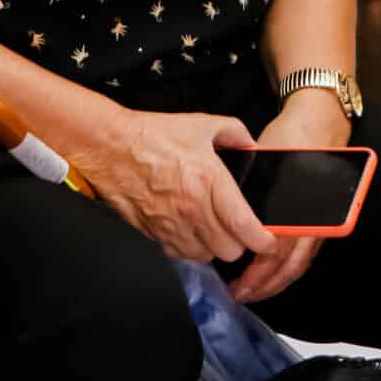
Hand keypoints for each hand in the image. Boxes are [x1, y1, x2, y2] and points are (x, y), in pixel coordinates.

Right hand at [71, 109, 275, 264]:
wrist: (110, 147)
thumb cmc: (154, 135)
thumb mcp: (202, 123)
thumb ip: (236, 133)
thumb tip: (251, 147)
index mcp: (209, 181)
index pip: (243, 226)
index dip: (263, 241)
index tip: (270, 241)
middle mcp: (191, 210)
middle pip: (229, 250)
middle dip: (240, 243)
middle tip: (240, 229)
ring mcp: (171, 226)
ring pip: (206, 256)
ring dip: (215, 247)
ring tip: (215, 229)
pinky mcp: (153, 234)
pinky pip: (180, 254)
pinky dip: (190, 247)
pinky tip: (191, 229)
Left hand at [227, 90, 351, 303]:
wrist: (317, 124)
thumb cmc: (290, 142)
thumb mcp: (265, 164)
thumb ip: (252, 194)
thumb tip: (230, 218)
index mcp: (302, 210)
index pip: (280, 250)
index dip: (259, 272)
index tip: (240, 284)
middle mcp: (316, 222)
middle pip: (291, 265)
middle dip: (265, 285)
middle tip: (241, 295)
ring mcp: (321, 224)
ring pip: (299, 264)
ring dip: (275, 281)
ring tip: (251, 290)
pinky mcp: (319, 223)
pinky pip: (303, 254)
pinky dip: (285, 269)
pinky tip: (267, 274)